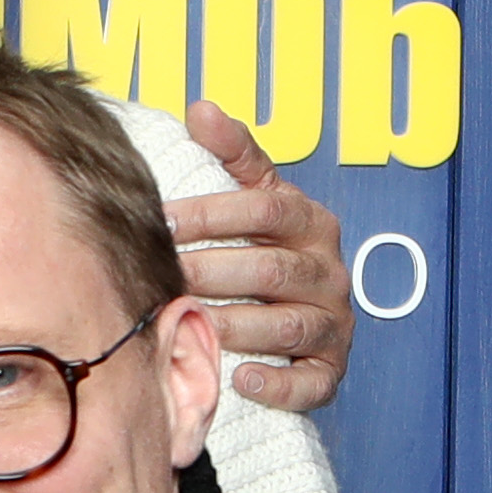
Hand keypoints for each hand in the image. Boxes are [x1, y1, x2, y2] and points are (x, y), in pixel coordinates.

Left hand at [168, 97, 352, 411]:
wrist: (306, 316)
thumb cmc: (267, 249)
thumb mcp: (259, 196)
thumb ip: (234, 154)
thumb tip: (201, 108)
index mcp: (311, 222)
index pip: (263, 211)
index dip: (210, 215)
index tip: (158, 221)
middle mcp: (328, 272)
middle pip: (269, 270)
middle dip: (211, 273)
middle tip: (161, 277)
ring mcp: (333, 322)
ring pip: (285, 326)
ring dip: (234, 326)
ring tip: (188, 324)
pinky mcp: (330, 369)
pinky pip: (309, 381)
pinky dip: (277, 383)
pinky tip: (239, 378)